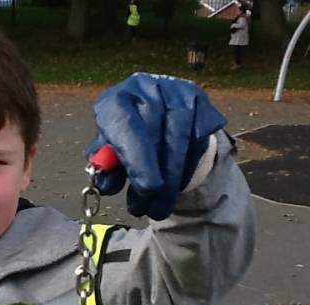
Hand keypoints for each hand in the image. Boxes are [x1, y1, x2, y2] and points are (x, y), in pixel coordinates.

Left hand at [85, 73, 225, 219]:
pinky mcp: (202, 103)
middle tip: (148, 210)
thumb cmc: (127, 137)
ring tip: (159, 208)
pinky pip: (198, 142)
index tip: (147, 189)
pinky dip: (187, 170)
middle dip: (155, 179)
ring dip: (172, 181)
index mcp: (118, 99)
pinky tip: (176, 185)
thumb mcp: (110, 151)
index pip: (126, 127)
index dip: (137, 160)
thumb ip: (106, 167)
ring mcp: (178, 93)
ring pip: (181, 142)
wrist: (158, 112)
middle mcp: (148, 89)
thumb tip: (107, 185)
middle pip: (156, 137)